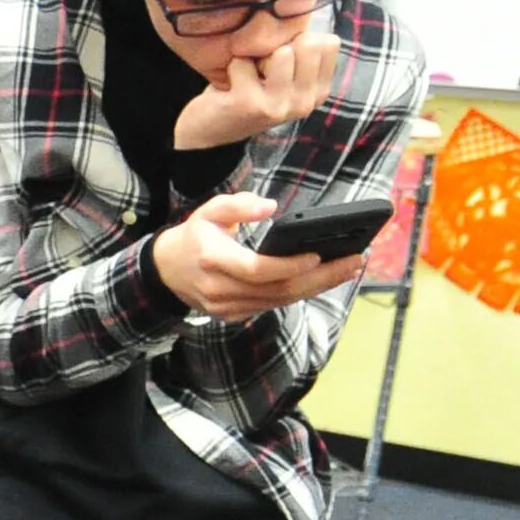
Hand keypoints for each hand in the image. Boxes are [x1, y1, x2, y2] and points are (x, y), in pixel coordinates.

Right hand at [152, 191, 363, 319]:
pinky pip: (272, 306)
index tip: (317, 254)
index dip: (289, 265)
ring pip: (280, 301)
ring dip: (317, 287)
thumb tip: (270, 207)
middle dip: (320, 277)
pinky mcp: (234, 315)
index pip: (256, 269)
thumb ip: (238, 204)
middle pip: (277, 289)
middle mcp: (219, 289)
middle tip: (353, 261)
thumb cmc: (194, 236)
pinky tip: (322, 280)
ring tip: (347, 269)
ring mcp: (226, 306)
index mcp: (212, 260)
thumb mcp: (209, 210)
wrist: (166, 271)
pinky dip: (300, 293)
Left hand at [172, 33, 339, 152]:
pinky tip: (229, 88)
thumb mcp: (284, 72)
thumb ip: (302, 49)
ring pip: (282, 52)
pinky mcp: (251, 105)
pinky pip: (243, 62)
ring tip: (247, 77)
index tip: (281, 61)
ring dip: (256, 57)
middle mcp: (305, 103)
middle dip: (279, 47)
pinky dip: (232, 67)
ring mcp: (280, 106)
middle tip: (261, 69)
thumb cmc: (247, 89)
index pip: (329, 43)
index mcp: (319, 92)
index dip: (299, 41)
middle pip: (308, 44)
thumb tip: (306, 10)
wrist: (206, 129)